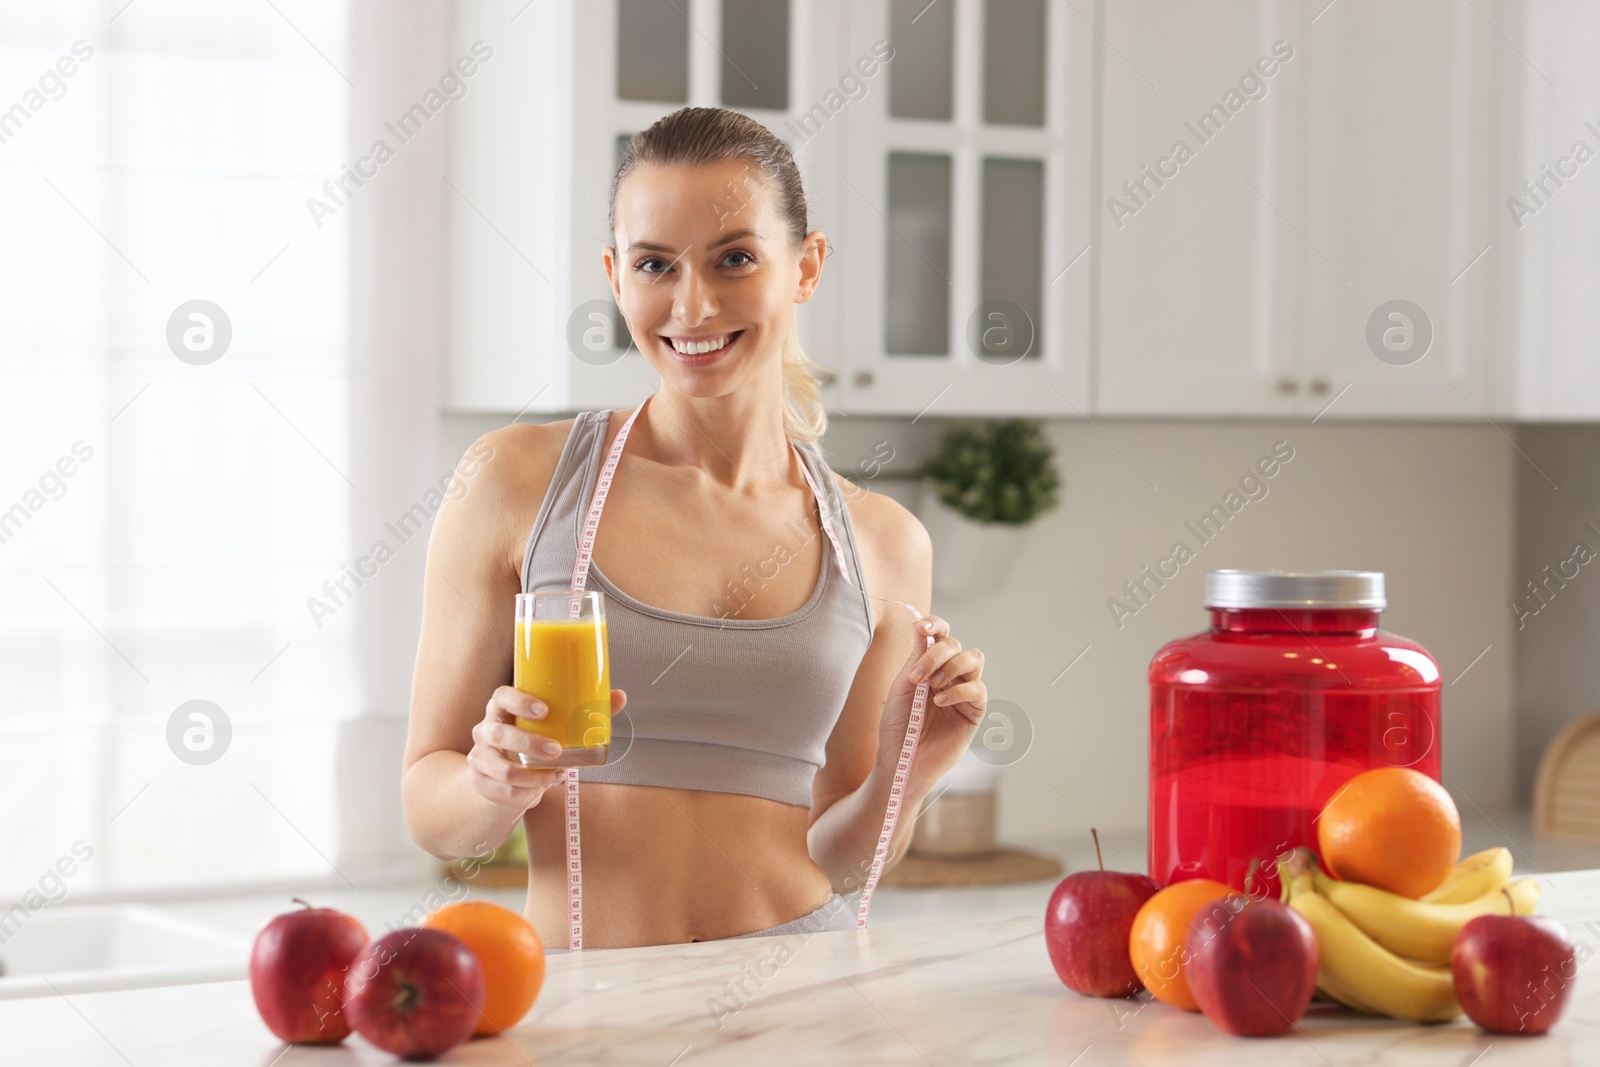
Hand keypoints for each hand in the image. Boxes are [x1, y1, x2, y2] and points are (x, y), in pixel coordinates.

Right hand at [466, 686, 627, 811]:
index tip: (544, 710)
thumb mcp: (551, 724)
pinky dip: (527, 794)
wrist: (501, 774)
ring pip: (502, 769)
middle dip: (529, 743)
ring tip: (556, 776)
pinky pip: (504, 792)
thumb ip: (584, 710)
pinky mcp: (481, 781)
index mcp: (501, 708)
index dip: (520, 702)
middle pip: (500, 734)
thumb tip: (620, 696)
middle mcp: (486, 730)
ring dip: (532, 776)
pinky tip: (542, 788)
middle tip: (556, 750)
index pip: (502, 696)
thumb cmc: (533, 739)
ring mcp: (480, 757)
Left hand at [879, 614, 985, 790]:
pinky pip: (978, 689)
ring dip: (952, 666)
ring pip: (974, 659)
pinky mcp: (974, 711)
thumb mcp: (902, 688)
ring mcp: (963, 692)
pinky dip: (958, 690)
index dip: (935, 624)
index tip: (923, 627)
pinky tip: (939, 702)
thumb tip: (921, 626)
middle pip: (956, 645)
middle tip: (919, 676)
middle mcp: (950, 675)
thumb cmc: (898, 727)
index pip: (941, 635)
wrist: (902, 761)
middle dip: (937, 654)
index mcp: (930, 666)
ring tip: (932, 687)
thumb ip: (915, 658)